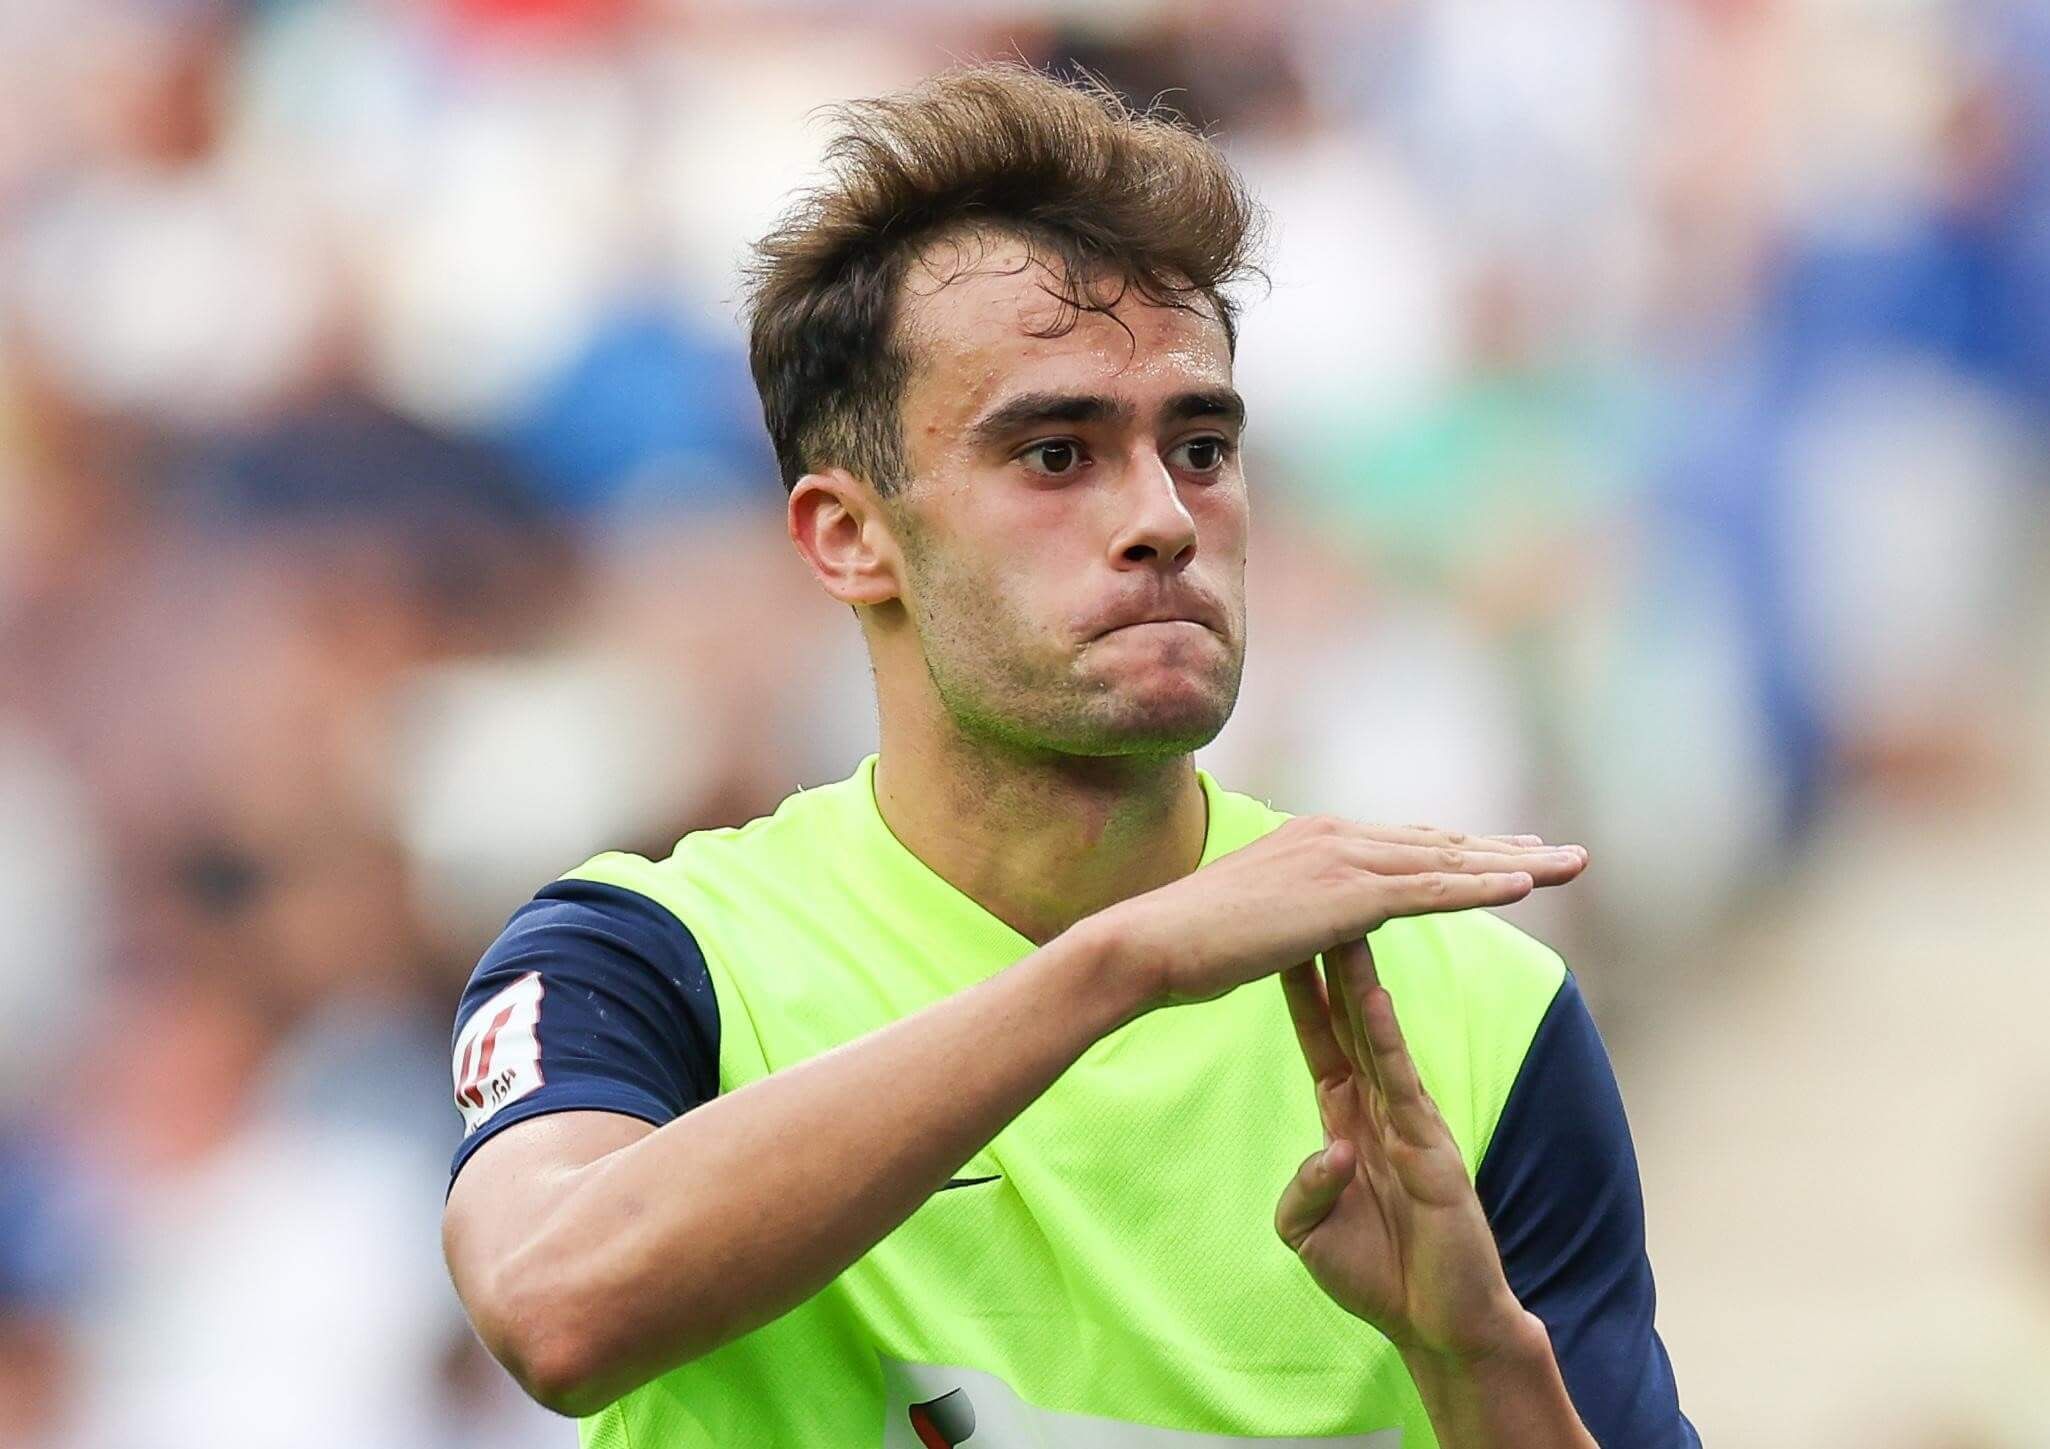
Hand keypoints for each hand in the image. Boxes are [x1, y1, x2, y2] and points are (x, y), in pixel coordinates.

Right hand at [1093, 816, 1585, 1010]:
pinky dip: (1482, 884)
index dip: (1462, 850)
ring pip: (1449, 861)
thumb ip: (1292, 913)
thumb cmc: (1187, 944)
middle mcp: (1335, 836)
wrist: (1152, 943)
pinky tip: (1525, 885)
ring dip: (1516, 863)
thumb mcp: (1253, 919)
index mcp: (1314, 840)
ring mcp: (1341, 860)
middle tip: (1565, 854)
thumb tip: (1302, 924)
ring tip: (1571, 866)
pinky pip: (1430, 890)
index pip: (1406, 844)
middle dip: (1506, 849)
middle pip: (1440, 843)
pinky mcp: (1344, 895)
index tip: (1509, 853)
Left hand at [1273, 936, 1531, 1357]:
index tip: (1273, 943)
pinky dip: (1387, 1041)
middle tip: (1312, 906)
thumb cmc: (1379, 1277)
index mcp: (1349, 1121)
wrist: (1439, 1325)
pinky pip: (1403, 1084)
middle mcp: (1380, 1109)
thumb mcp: (1309, 1234)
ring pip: (1378, 1038)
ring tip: (1343, 926)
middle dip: (1329, 966)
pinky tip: (1373, 998)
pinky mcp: (1431, 1148)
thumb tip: (1330, 1154)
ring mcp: (1409, 1123)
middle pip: (1349, 1022)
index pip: (1321, 1041)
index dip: (1299, 994)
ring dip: (1358, 982)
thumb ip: (1304, 1192)